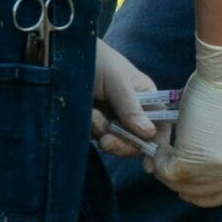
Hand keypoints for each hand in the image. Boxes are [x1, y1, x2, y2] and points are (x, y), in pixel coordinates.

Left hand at [92, 40, 160, 158]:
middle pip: (137, 141)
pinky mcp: (95, 124)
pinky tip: (85, 117)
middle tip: (106, 140)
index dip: (157, 145)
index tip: (148, 165)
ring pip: (116, 142)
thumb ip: (132, 107)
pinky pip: (97, 139)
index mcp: (147, 97)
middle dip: (122, 143)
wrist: (61, 57)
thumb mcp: (117, 81)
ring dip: (103, 133)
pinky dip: (90, 132)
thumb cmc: (97, 60)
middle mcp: (133, 111)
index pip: (160, 125)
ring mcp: (113, 118)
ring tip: (92, 115)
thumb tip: (149, 134)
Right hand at [148, 32, 221, 207]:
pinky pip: (168, 170)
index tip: (184, 188)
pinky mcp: (197, 160)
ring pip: (181, 183)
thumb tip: (197, 167)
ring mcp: (220, 168)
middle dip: (178, 181)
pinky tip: (160, 145)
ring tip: (161, 151)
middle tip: (163, 164)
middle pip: (199, 192)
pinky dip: (159, 160)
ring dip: (165, 169)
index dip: (200, 194)